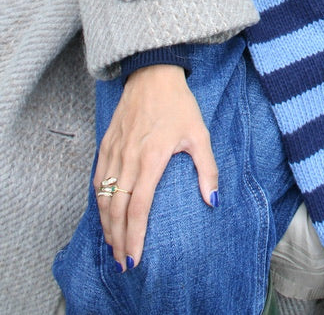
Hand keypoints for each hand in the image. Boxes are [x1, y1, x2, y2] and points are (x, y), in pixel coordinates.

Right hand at [93, 64, 218, 270]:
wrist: (152, 74)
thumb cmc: (178, 104)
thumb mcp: (199, 133)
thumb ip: (206, 168)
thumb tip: (212, 199)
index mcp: (151, 158)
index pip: (138, 207)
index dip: (135, 235)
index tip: (135, 258)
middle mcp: (128, 158)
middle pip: (116, 209)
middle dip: (118, 239)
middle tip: (122, 262)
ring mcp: (114, 151)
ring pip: (103, 197)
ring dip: (106, 224)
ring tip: (113, 244)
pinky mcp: (106, 144)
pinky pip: (98, 179)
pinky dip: (98, 201)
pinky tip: (104, 213)